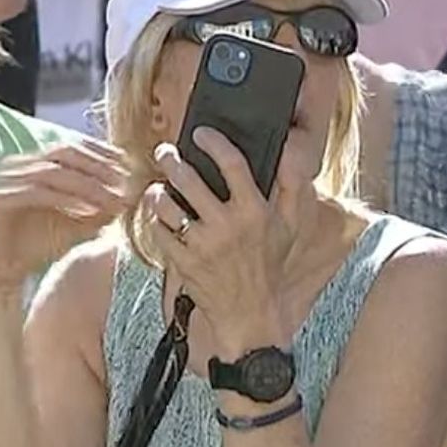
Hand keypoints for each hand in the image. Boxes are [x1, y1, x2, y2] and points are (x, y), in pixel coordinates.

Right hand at [0, 139, 132, 290]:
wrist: (5, 272)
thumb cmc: (39, 246)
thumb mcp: (77, 223)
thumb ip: (99, 206)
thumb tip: (128, 194)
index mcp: (34, 164)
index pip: (71, 145)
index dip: (100, 151)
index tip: (127, 166)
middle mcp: (17, 166)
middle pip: (62, 152)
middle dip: (97, 166)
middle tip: (123, 183)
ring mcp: (5, 181)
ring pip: (51, 172)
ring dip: (86, 185)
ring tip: (111, 200)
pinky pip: (36, 193)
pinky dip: (65, 200)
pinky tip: (87, 211)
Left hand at [141, 129, 305, 349]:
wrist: (249, 313)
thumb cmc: (269, 263)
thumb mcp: (290, 225)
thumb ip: (292, 184)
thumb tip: (290, 145)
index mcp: (256, 211)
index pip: (232, 163)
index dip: (214, 142)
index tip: (200, 133)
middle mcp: (228, 225)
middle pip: (188, 178)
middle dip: (171, 158)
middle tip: (166, 152)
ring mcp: (202, 245)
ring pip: (166, 203)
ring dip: (158, 189)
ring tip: (159, 185)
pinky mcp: (182, 261)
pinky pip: (157, 229)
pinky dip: (154, 218)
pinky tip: (159, 213)